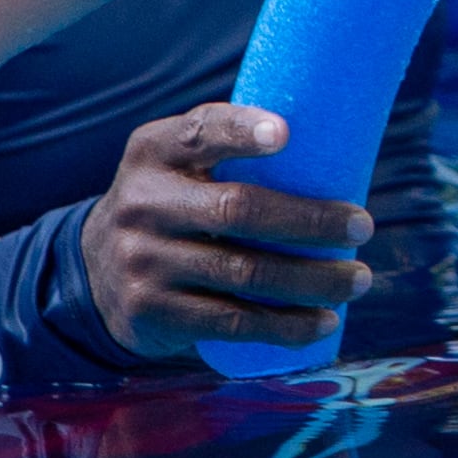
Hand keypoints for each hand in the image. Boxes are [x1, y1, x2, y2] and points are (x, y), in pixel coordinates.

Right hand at [80, 106, 374, 360]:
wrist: (94, 270)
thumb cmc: (173, 204)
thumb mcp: (178, 165)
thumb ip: (230, 149)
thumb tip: (336, 143)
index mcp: (154, 151)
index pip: (200, 132)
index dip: (242, 131)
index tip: (287, 134)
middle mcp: (142, 202)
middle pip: (238, 209)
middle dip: (311, 220)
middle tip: (363, 226)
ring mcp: (143, 261)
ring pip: (244, 273)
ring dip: (313, 280)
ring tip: (357, 280)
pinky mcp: (151, 312)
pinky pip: (230, 323)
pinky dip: (285, 326)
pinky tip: (323, 322)